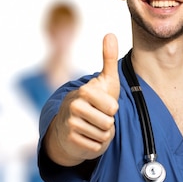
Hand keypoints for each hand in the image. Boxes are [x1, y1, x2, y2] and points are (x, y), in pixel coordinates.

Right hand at [46, 33, 119, 165]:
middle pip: (108, 124)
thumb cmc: (94, 100)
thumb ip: (108, 58)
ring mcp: (70, 125)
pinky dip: (97, 145)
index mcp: (84, 92)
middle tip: (98, 117)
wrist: (72, 124)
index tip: (104, 105)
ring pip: (102, 136)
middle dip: (108, 123)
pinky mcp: (70, 141)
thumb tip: (110, 34)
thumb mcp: (105, 80)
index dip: (112, 109)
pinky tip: (88, 137)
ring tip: (93, 126)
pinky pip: (96, 147)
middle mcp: (73, 107)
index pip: (112, 108)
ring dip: (102, 134)